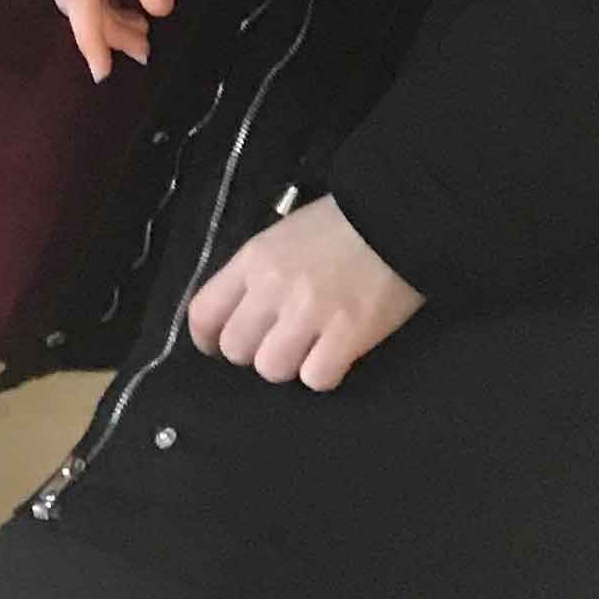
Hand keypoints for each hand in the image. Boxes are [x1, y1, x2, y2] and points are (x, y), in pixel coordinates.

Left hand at [188, 195, 421, 389]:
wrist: (395, 219)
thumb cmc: (337, 226)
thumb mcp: (280, 238)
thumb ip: (256, 273)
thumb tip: (241, 310)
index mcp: (251, 260)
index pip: (204, 313)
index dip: (206, 338)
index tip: (217, 346)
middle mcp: (271, 289)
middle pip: (236, 348)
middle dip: (253, 352)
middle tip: (277, 344)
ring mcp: (309, 314)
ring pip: (272, 369)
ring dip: (289, 366)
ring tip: (308, 350)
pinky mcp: (347, 335)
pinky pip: (316, 378)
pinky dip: (323, 374)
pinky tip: (334, 357)